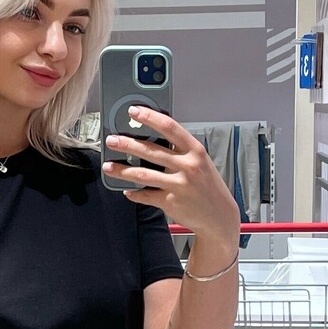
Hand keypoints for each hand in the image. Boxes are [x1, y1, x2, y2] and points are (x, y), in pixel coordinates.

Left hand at [106, 109, 241, 265]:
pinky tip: (127, 190)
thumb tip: (153, 138)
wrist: (219, 216)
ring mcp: (178, 185)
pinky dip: (134, 193)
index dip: (150, 117)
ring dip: (122, 170)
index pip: (170, 127)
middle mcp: (188, 166)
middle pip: (151, 150)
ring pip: (143, 174)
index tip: (134, 111)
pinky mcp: (170, 202)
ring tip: (108, 166)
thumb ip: (180, 151)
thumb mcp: (200, 162)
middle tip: (112, 140)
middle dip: (127, 144)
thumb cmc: (208, 187)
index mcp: (195, 151)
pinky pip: (145, 195)